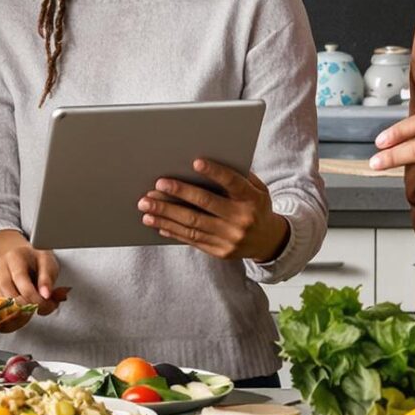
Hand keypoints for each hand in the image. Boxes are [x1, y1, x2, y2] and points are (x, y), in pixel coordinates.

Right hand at [0, 231, 68, 316]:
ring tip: (33, 309)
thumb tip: (46, 295)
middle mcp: (0, 267)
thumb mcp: (48, 265)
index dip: (33, 295)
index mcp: (15, 257)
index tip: (46, 302)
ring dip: (20, 313)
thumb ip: (47, 280)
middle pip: (8, 293)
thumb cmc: (36, 262)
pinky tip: (22, 313)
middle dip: (27, 305)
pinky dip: (11, 316)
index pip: (20, 278)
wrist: (24, 259)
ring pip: (2, 304)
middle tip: (41, 307)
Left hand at [139, 158, 288, 261]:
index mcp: (252, 199)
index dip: (215, 172)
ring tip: (146, 207)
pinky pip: (192, 239)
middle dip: (178, 194)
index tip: (195, 162)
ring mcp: (230, 238)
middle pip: (205, 205)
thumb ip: (238, 176)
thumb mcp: (257, 188)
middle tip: (156, 186)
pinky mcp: (220, 252)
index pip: (233, 183)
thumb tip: (205, 164)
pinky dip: (172, 230)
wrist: (268, 240)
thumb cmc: (255, 205)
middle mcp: (242, 220)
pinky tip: (157, 223)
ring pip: (192, 225)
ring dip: (166, 215)